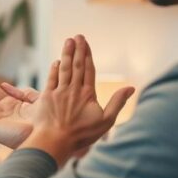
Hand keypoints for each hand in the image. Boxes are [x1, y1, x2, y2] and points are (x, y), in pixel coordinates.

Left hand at [23, 35, 134, 164]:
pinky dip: (54, 69)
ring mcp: (59, 92)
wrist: (55, 141)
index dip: (88, 54)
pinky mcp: (46, 97)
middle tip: (77, 36)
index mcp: (88, 93)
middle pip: (76, 65)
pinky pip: (51, 79)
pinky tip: (56, 62)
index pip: (89, 69)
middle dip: (77, 49)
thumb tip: (131, 88)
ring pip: (63, 68)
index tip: (86, 43)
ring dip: (66, 54)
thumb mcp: (106, 121)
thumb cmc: (82, 135)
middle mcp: (73, 89)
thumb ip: (118, 103)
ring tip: (68, 41)